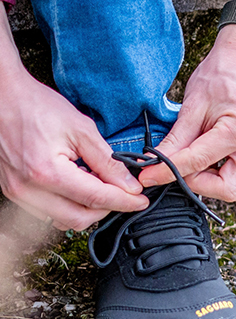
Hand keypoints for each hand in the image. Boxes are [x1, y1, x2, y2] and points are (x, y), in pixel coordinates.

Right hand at [0, 71, 148, 229]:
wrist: (4, 98)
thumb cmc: (37, 107)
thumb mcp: (81, 129)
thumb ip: (107, 161)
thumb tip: (128, 184)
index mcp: (46, 172)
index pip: (95, 198)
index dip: (123, 201)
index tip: (140, 200)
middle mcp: (28, 189)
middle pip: (79, 218)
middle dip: (107, 209)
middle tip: (124, 194)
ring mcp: (18, 193)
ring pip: (62, 219)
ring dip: (87, 209)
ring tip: (100, 185)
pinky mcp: (14, 192)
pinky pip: (47, 211)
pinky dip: (69, 204)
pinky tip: (79, 186)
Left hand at [138, 25, 235, 200]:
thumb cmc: (220, 76)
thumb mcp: (192, 107)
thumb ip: (174, 142)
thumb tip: (152, 167)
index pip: (198, 163)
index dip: (168, 172)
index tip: (147, 176)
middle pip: (227, 189)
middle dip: (198, 184)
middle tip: (175, 169)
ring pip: (232, 187)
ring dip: (206, 180)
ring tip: (188, 158)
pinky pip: (235, 175)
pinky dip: (215, 173)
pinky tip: (201, 156)